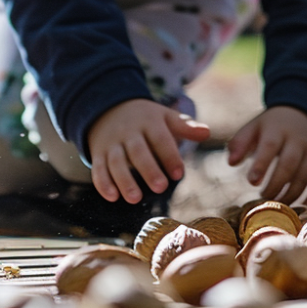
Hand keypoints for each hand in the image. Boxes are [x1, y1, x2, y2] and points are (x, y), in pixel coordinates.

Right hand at [88, 99, 210, 203]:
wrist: (110, 108)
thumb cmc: (147, 118)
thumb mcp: (165, 117)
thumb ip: (185, 127)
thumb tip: (207, 133)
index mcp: (149, 121)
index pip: (161, 139)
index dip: (170, 156)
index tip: (179, 174)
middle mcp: (129, 132)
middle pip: (138, 151)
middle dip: (149, 170)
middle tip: (161, 187)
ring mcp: (112, 143)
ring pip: (116, 162)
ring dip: (124, 180)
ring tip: (135, 198)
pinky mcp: (99, 153)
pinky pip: (99, 168)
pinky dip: (103, 183)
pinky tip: (112, 197)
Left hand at [227, 105, 306, 205]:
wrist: (305, 115)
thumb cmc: (272, 127)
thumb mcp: (255, 127)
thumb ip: (240, 142)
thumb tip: (231, 162)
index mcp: (279, 129)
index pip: (271, 146)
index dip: (261, 164)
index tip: (252, 182)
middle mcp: (299, 140)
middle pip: (289, 164)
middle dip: (275, 185)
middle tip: (261, 199)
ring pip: (303, 178)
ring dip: (288, 196)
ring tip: (274, 206)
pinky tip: (296, 211)